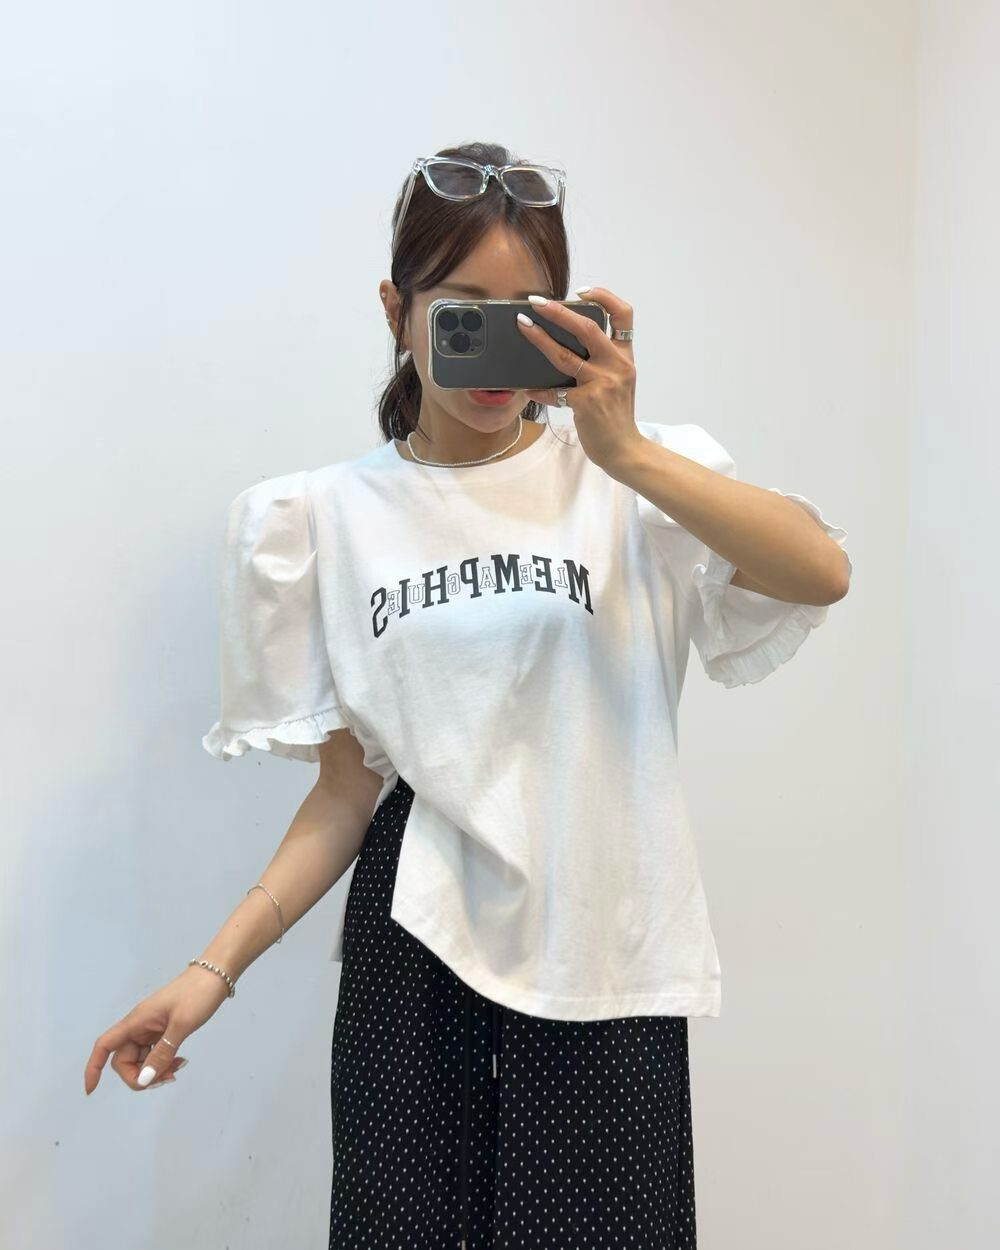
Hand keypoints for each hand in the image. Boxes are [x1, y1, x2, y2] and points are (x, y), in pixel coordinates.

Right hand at [83, 964, 229, 1094]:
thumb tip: (143, 1080)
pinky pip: (154, 1053)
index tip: (91, 1090)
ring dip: (154, 1071)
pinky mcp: (163, 1029)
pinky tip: (180, 1061)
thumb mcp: (181, 1025)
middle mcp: (139, 1025)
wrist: (216, 974)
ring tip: (178, 1068)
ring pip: (141, 1059)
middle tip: (167, 1077)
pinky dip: (163, 1062)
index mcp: (136, 1021)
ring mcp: (151, 1028)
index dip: (93, 1067)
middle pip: (124, 1060)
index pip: (104, 1045)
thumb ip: (162, 1053)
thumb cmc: (198, 993)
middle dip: (140, 1075)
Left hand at [517, 286, 643, 476]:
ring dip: (540, 339)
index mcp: (625, 357)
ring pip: (565, 355)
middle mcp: (617, 365)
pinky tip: (527, 389)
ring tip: (523, 327)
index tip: (581, 291)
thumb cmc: (617, 416)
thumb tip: (565, 344)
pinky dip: (539, 390)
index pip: (623, 315)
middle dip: (559, 311)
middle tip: (537, 302)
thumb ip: (601, 363)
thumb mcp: (618, 383)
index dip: (603, 296)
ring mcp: (602, 384)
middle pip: (587, 327)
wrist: (625, 450)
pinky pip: (555, 392)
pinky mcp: (587, 403)